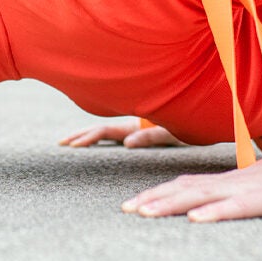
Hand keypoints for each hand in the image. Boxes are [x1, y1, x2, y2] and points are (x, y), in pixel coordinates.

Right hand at [58, 120, 183, 147]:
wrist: (201, 114)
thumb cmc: (188, 125)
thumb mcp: (171, 132)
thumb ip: (150, 136)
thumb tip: (126, 144)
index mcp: (134, 124)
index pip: (103, 131)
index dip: (87, 138)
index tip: (72, 146)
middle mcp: (130, 125)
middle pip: (98, 129)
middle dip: (79, 135)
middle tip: (60, 145)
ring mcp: (133, 128)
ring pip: (104, 131)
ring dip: (86, 135)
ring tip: (69, 143)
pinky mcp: (139, 134)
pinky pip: (114, 136)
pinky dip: (100, 139)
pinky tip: (94, 144)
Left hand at [121, 153, 261, 221]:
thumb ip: (244, 193)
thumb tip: (220, 204)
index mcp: (236, 181)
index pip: (189, 186)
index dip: (160, 194)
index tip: (134, 205)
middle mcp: (238, 182)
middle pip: (188, 190)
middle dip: (154, 200)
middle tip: (125, 210)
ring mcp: (255, 190)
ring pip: (206, 197)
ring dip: (172, 206)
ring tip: (145, 213)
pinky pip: (241, 208)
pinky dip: (216, 214)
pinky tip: (196, 221)